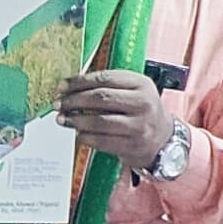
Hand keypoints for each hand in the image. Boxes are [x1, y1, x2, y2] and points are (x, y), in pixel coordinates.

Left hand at [58, 68, 175, 166]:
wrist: (164, 138)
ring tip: (62, 119)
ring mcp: (138, 125)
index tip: (61, 86)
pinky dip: (84, 137)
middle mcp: (142, 103)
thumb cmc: (141, 111)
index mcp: (141, 84)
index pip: (105, 78)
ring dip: (75, 120)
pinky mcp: (131, 145)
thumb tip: (70, 88)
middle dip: (74, 100)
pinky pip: (101, 141)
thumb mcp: (134, 91)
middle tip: (58, 104)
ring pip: (99, 121)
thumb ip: (109, 86)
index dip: (79, 82)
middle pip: (100, 98)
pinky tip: (76, 133)